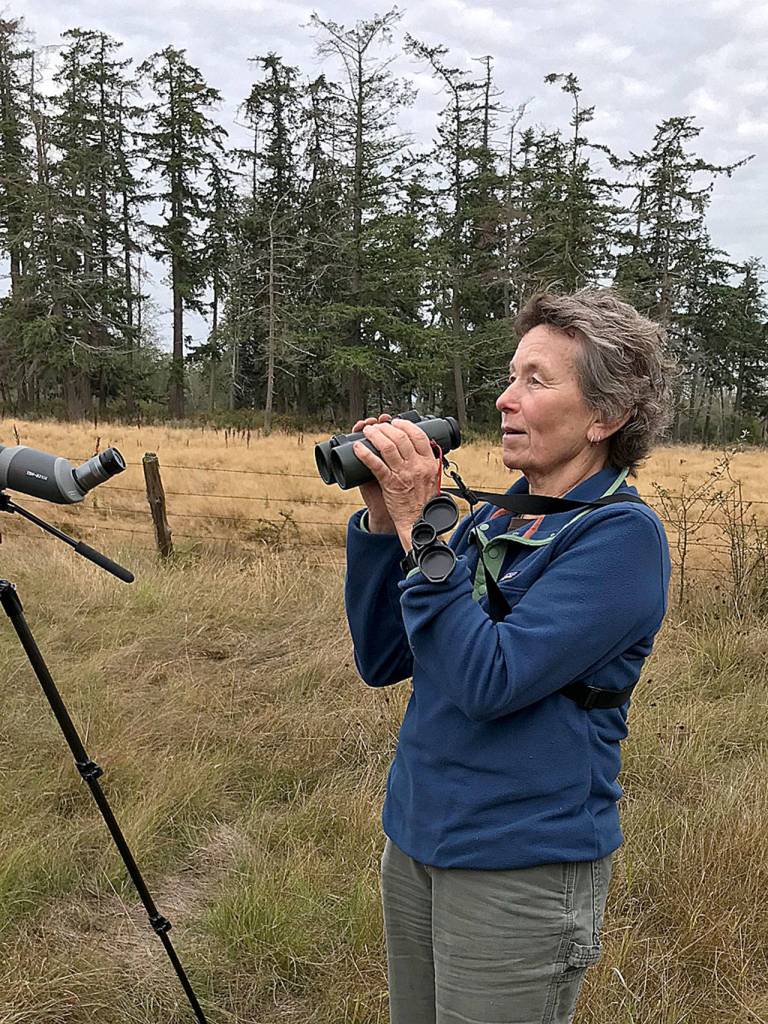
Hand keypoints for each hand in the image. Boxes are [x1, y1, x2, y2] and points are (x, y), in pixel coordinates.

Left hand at [353, 418, 439, 550]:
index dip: (405, 424)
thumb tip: (427, 446)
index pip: (418, 435)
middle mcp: (417, 466)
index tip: (396, 421)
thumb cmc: (423, 500)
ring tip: (367, 430)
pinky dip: (364, 454)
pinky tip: (357, 447)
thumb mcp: (433, 477)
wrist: (418, 521)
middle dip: (386, 427)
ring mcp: (403, 474)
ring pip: (387, 447)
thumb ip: (429, 462)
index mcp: (429, 462)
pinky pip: (376, 465)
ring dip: (374, 435)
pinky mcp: (390, 484)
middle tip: (378, 425)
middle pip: (401, 437)